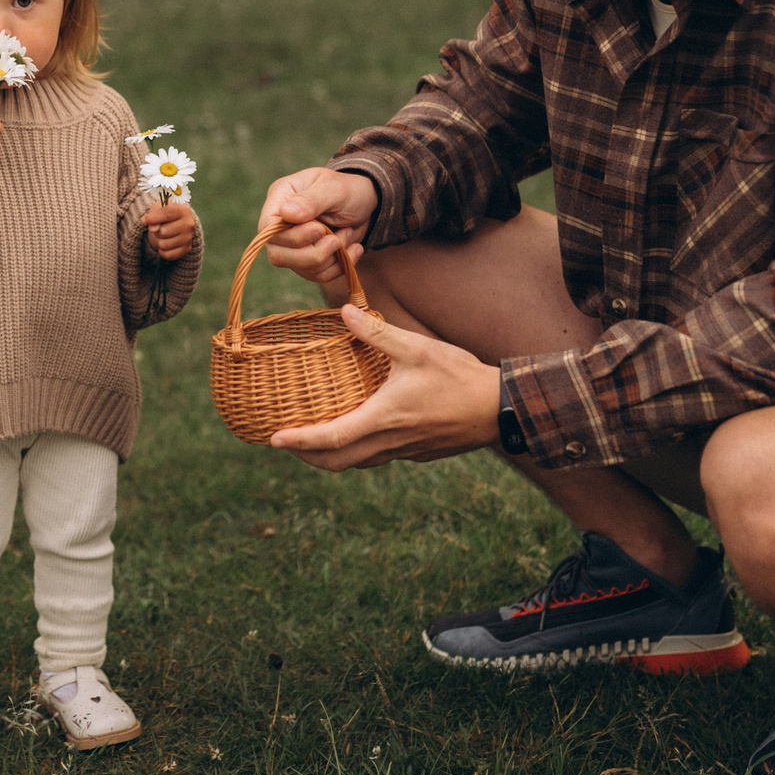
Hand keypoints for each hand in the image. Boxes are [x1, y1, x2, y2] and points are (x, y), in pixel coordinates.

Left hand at [141, 199, 196, 261]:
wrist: (176, 221)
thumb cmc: (165, 213)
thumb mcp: (158, 209)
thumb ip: (154, 215)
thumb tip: (153, 228)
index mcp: (183, 210)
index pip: (167, 214)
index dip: (153, 218)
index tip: (144, 220)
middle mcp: (189, 224)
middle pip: (163, 232)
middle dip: (156, 230)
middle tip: (160, 227)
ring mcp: (188, 238)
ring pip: (163, 245)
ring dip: (159, 241)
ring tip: (164, 234)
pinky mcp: (186, 249)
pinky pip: (167, 255)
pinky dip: (162, 251)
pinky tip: (166, 243)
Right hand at [257, 167, 378, 285]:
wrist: (367, 203)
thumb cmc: (348, 189)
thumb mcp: (334, 189)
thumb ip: (310, 200)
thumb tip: (285, 213)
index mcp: (280, 199)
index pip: (268, 229)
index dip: (292, 237)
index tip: (320, 229)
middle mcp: (280, 224)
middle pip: (278, 255)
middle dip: (314, 253)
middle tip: (336, 238)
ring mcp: (293, 244)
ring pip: (300, 268)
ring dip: (331, 256)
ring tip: (348, 233)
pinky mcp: (308, 259)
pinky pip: (317, 275)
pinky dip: (339, 267)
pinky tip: (354, 249)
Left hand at [269, 307, 502, 469]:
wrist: (500, 409)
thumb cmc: (459, 377)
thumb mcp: (417, 348)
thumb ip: (377, 333)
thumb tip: (344, 311)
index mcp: (384, 418)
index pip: (331, 438)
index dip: (299, 441)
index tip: (273, 439)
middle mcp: (389, 442)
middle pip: (336, 462)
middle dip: (306, 456)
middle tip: (283, 442)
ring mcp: (404, 451)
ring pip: (357, 463)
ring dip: (330, 456)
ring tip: (311, 440)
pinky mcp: (417, 453)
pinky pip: (377, 457)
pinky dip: (355, 451)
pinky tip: (355, 431)